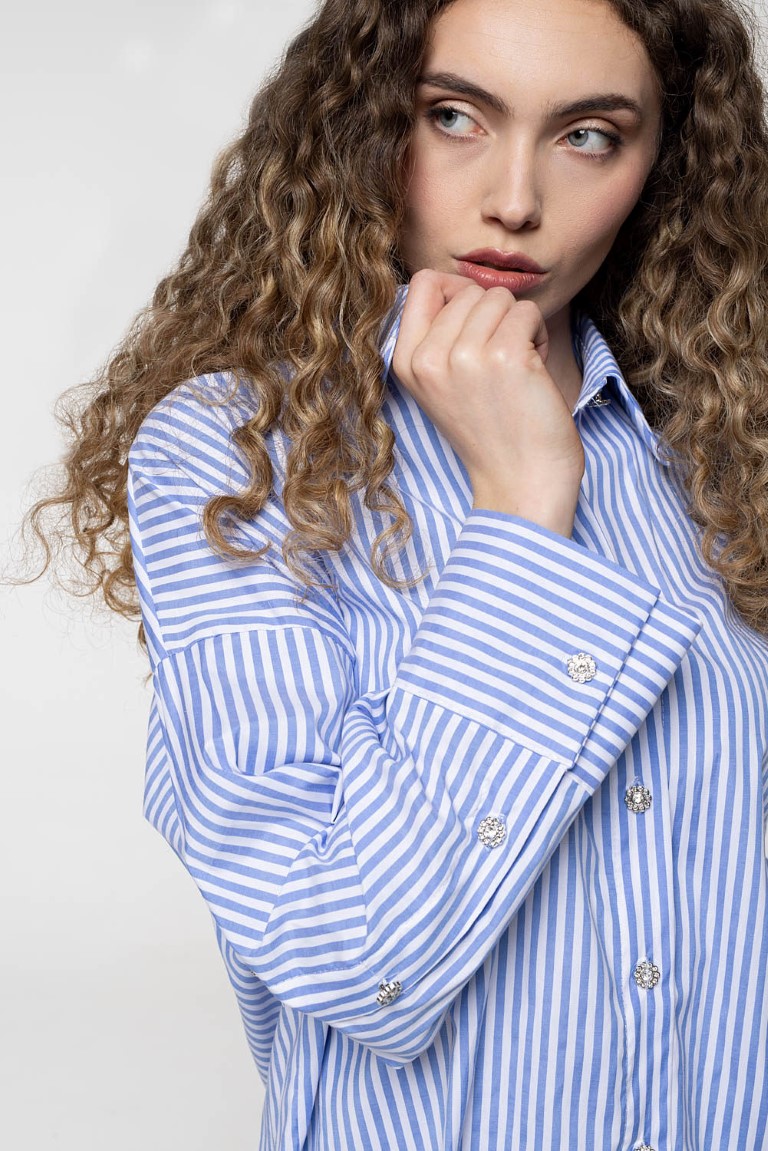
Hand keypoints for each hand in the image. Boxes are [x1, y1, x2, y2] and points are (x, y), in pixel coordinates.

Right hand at [391, 269, 584, 536]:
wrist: (520, 483)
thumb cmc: (492, 433)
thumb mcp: (442, 386)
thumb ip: (438, 336)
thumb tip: (458, 284)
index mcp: (406, 363)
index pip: (423, 283)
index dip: (456, 293)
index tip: (475, 327)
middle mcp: (428, 358)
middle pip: (469, 288)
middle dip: (494, 317)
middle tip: (500, 362)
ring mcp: (464, 356)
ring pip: (500, 297)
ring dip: (518, 325)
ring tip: (517, 366)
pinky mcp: (505, 356)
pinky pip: (527, 312)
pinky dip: (539, 336)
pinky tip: (534, 371)